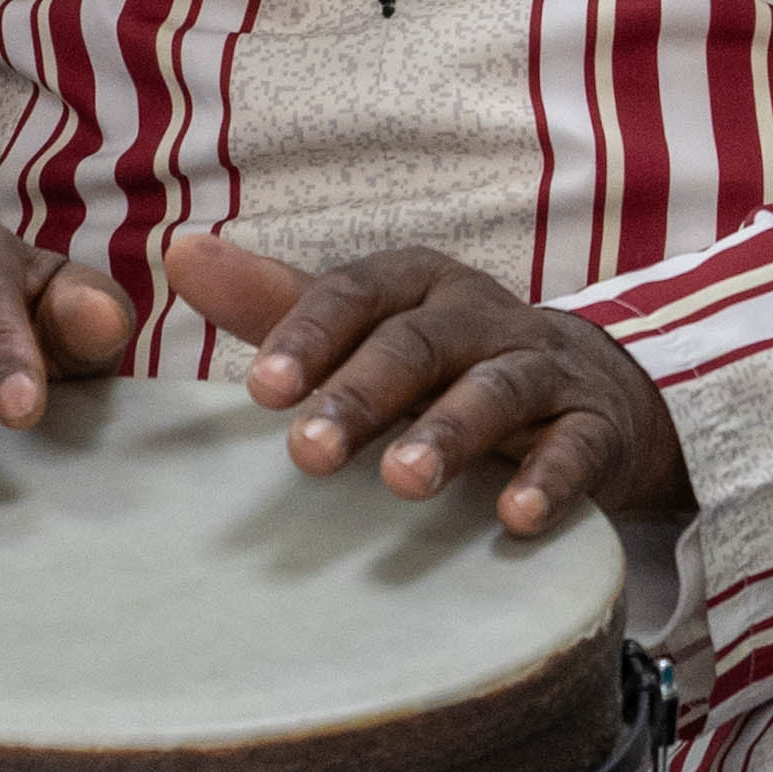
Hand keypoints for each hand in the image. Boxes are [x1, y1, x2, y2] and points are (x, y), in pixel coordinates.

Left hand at [163, 236, 684, 547]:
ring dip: (450, 432)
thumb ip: (277, 302)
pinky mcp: (593, 425)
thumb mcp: (369, 327)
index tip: (260, 391)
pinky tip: (514, 518)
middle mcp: (482, 316)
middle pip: (421, 343)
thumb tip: (179, 254)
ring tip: (403, 482)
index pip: (358, 294)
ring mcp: (544, 368)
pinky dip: (548, 480)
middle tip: (308, 453)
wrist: (592, 387)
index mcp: (420, 284)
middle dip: (363, 394)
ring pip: (498, 388)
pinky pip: (576, 447)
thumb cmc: (448, 361)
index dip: (310, 337)